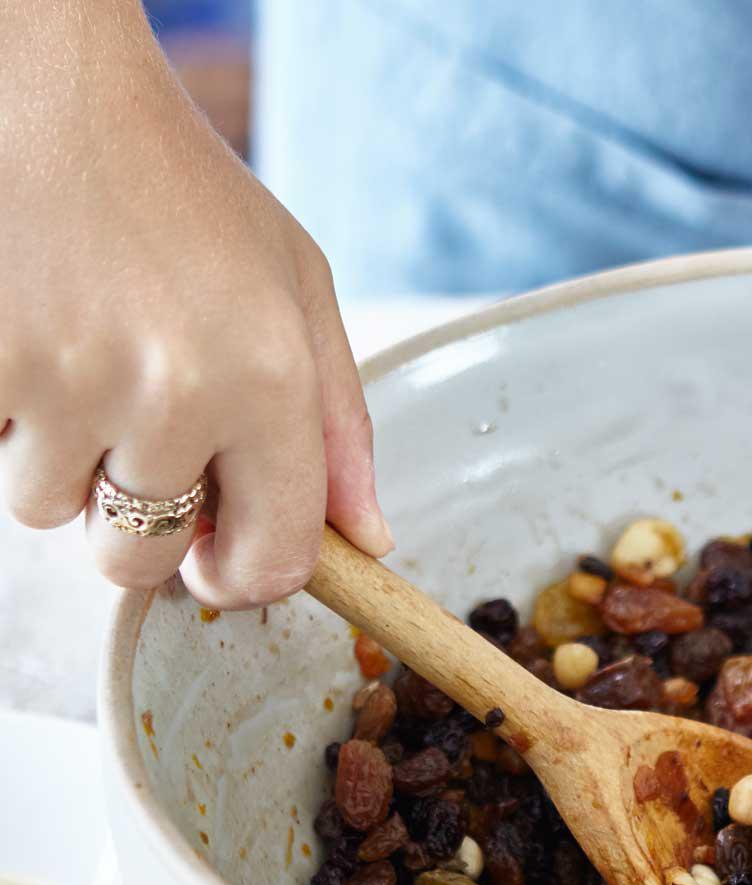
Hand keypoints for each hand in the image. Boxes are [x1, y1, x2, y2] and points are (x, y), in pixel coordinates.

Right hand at [0, 2, 390, 608]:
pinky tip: (34, 343)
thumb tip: (370, 541)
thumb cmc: (186, 197)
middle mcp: (172, 392)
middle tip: (140, 445)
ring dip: (64, 462)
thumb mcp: (298, 294)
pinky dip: (8, 418)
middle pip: (140, 561)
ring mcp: (63, 378)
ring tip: (83, 363)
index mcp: (269, 380)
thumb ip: (341, 428)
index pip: (272, 562)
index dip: (244, 579)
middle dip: (139, 526)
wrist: (50, 92)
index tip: (221, 563)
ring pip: (49, 512)